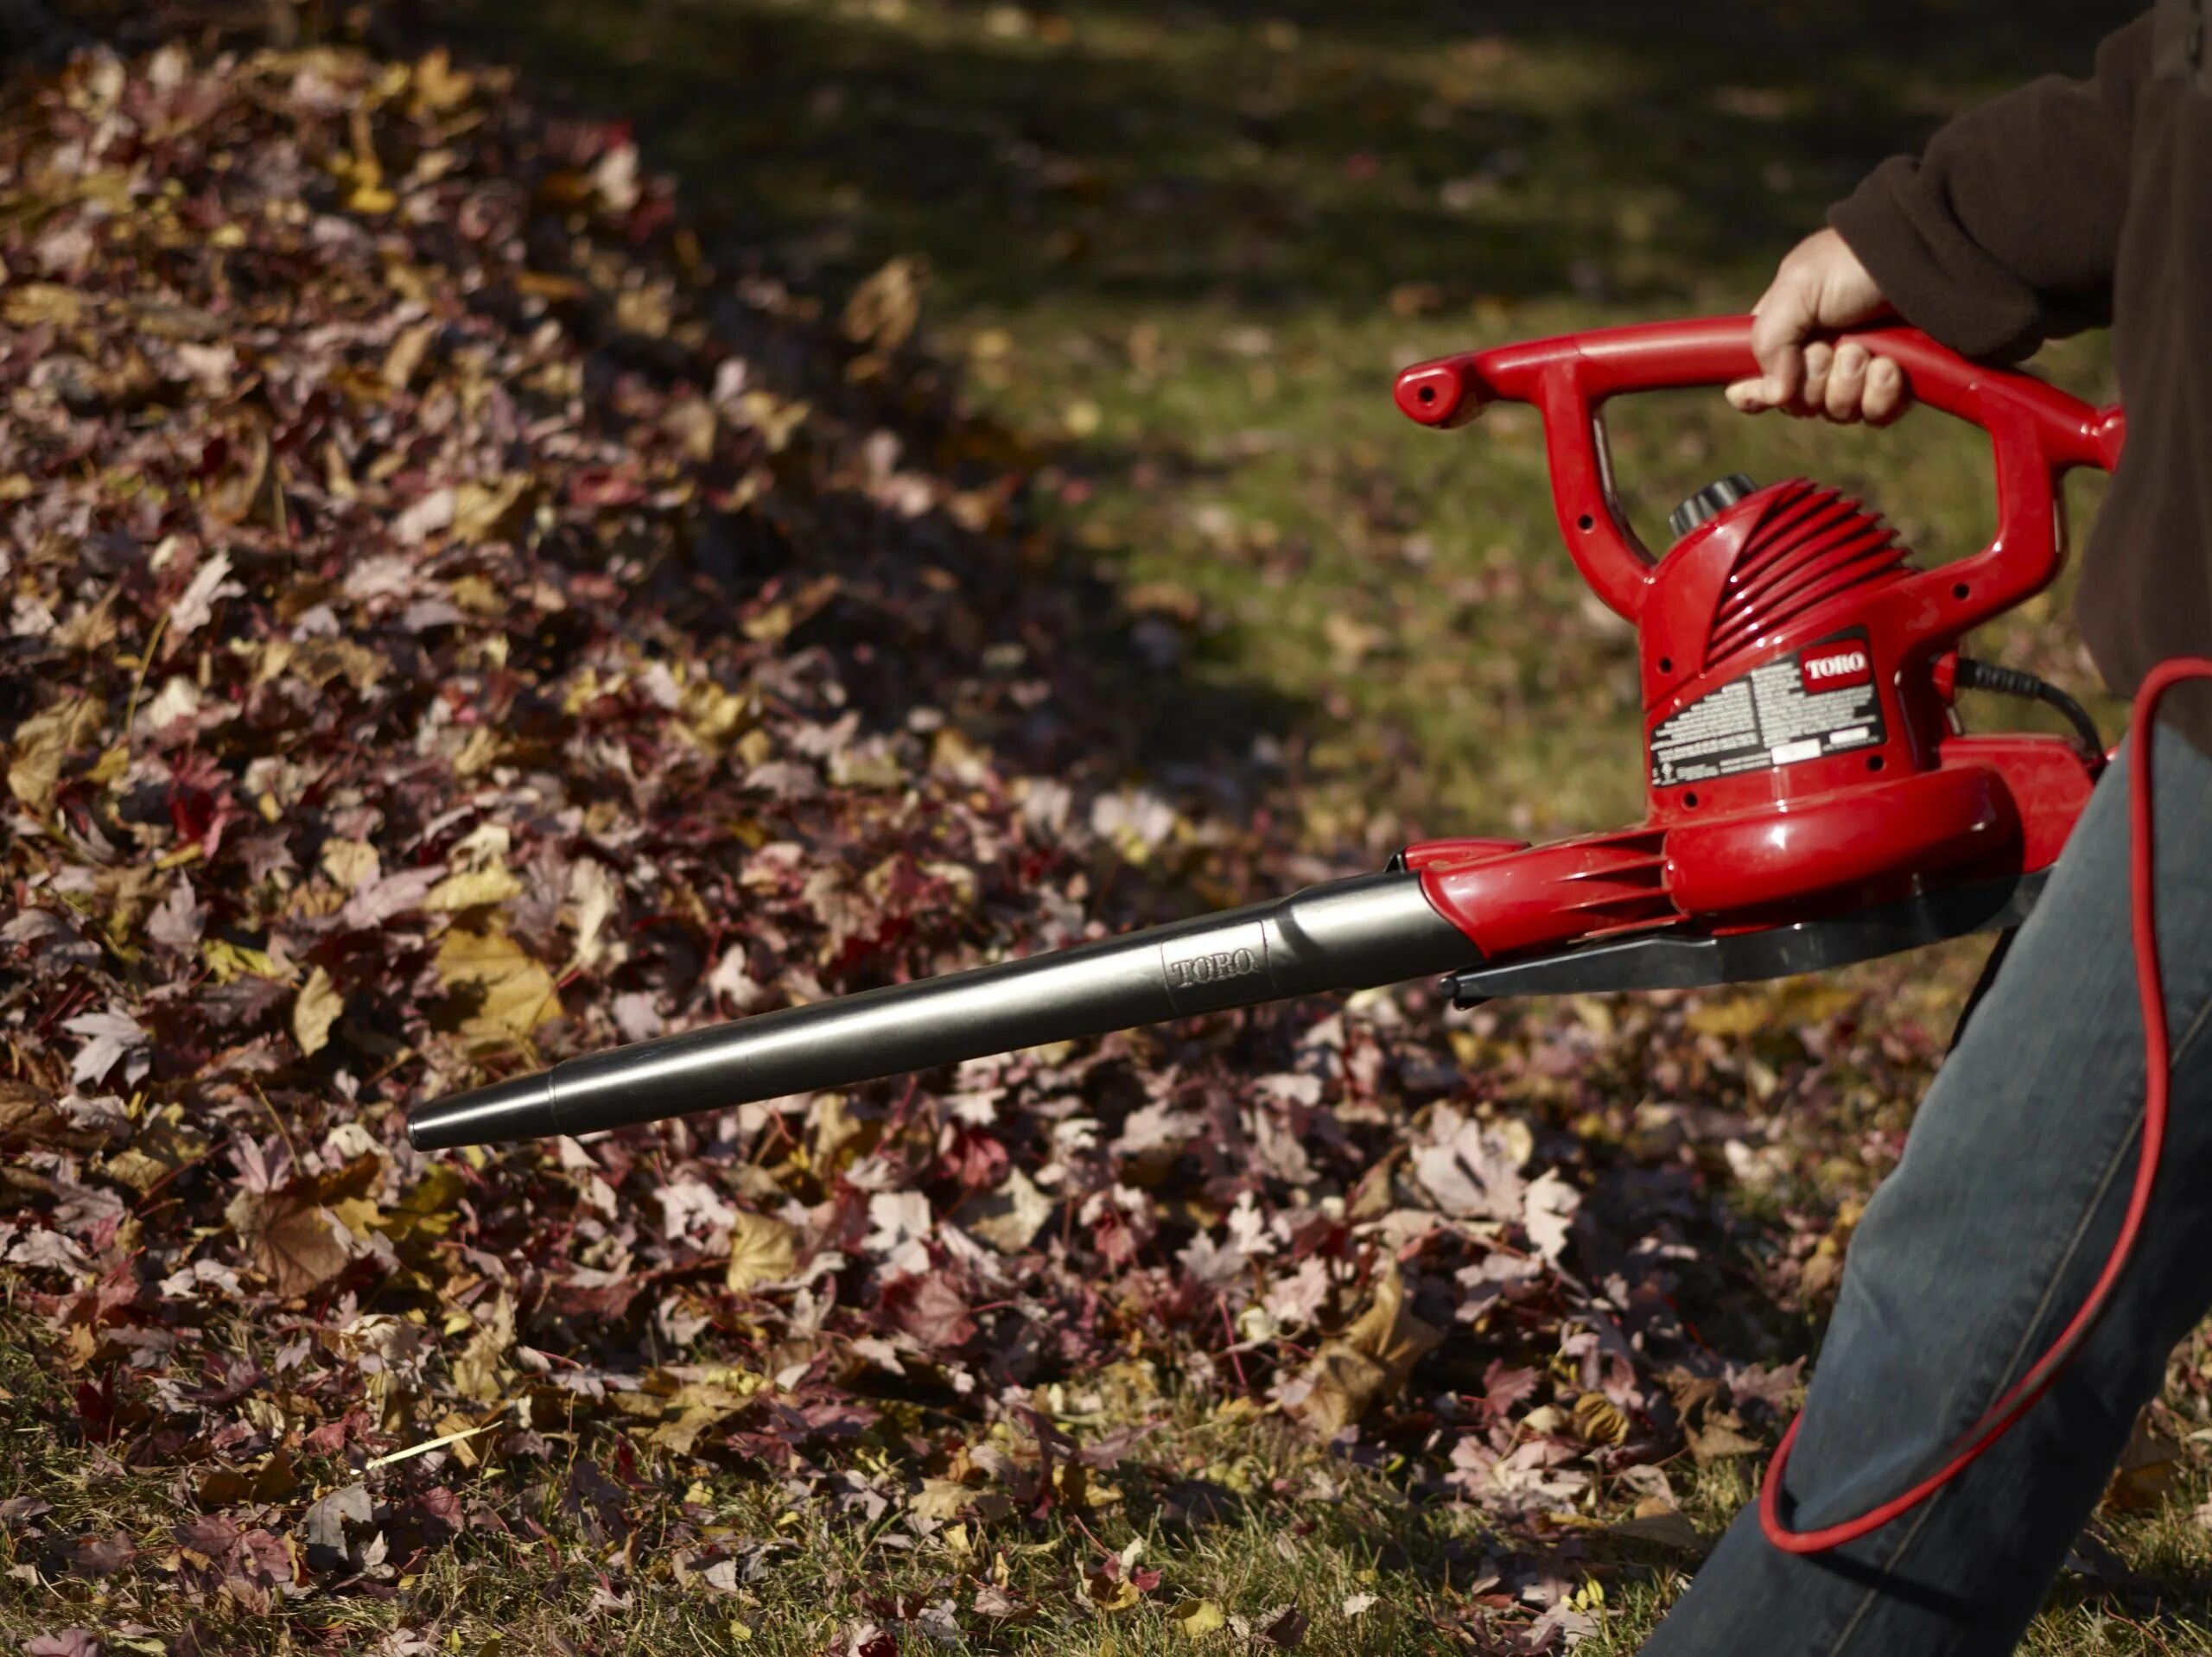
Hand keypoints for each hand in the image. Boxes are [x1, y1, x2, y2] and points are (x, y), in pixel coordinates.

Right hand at [1726, 228, 1908, 424]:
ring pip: (1837, 412)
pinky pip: (1876, 416)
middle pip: (1796, 404)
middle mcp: (1817, 358)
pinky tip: (1892, 367)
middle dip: (1815, 380)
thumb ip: (1769, 340)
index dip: (1755, 394)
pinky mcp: (1894, 386)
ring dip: (1850, 384)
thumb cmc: (1854, 263)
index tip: (1771, 389)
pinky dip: (1881, 396)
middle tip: (1833, 346)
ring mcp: (1857, 374)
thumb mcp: (1797, 286)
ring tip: (1868, 350)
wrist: (1924, 256)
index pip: (1752, 383)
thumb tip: (1773, 395)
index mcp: (1785, 334)